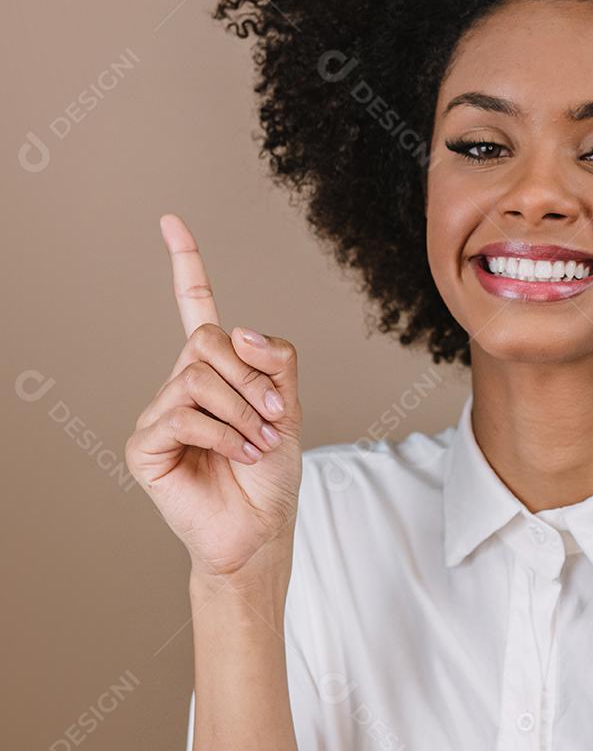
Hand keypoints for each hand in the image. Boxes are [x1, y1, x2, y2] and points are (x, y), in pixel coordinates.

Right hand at [124, 213, 303, 581]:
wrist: (260, 529)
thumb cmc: (271, 472)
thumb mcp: (289, 406)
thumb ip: (275, 361)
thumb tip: (240, 331)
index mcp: (216, 369)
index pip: (194, 307)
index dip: (185, 264)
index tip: (171, 221)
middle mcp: (182, 382)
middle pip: (206, 340)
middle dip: (250, 376)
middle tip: (272, 415)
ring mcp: (160, 412)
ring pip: (197, 377)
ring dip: (241, 411)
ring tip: (256, 443)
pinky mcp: (145, 444)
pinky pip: (182, 414)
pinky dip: (222, 434)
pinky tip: (236, 456)